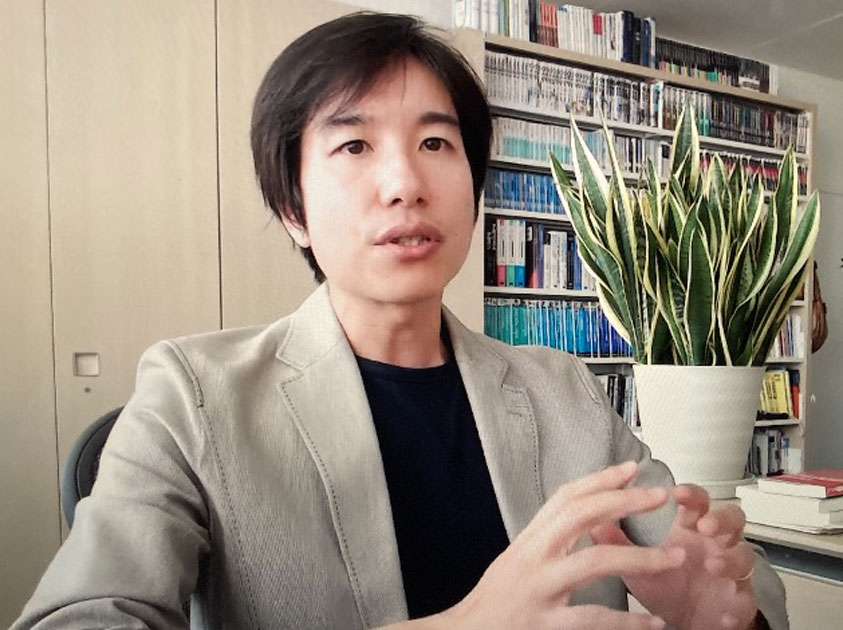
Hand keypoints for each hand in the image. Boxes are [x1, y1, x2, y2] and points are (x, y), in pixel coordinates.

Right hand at [435, 461, 685, 629]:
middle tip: (659, 496)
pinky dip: (628, 621)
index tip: (630, 469)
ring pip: (594, 562)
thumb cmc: (493, 604)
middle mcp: (532, 558)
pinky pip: (593, 618)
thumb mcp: (517, 562)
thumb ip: (548, 543)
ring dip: (641, 558)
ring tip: (675, 557)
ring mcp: (539, 589)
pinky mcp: (544, 623)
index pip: (566, 497)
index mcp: (529, 542)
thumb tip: (586, 525)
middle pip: (581, 515)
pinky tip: (652, 622)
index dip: (600, 479)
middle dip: (624, 501)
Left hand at [591, 484, 758, 629]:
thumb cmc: (668, 585)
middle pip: (733, 518)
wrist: (686, 622)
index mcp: (690, 530)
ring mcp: (730, 573)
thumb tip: (590, 521)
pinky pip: (746, 602)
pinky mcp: (738, 603)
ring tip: (713, 563)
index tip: (675, 491)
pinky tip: (725, 612)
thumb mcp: (637, 565)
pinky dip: (738, 605)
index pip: (696, 501)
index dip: (691, 494)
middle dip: (722, 518)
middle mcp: (715, 545)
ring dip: (731, 558)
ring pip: (745, 556)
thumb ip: (616, 543)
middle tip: (705, 525)